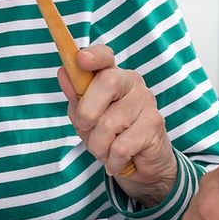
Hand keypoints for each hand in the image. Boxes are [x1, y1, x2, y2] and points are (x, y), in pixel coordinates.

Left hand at [58, 44, 177, 200]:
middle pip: (107, 82)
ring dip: (99, 145)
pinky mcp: (154, 124)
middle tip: (87, 129)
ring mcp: (146, 101)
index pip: (105, 57)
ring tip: (106, 150)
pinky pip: (121, 146)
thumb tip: (63, 72)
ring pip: (109, 123)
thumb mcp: (86, 117)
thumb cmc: (111, 135)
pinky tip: (117, 159)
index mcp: (112, 75)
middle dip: (87, 113)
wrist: (142, 164)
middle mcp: (132, 83)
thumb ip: (76, 96)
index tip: (81, 59)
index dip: (93, 55)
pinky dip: (112, 159)